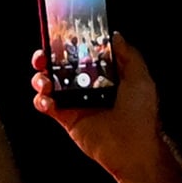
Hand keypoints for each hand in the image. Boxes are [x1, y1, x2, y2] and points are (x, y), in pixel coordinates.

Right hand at [31, 31, 160, 177]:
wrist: (132, 147)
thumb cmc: (140, 115)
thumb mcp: (140, 78)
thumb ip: (128, 55)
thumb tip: (116, 35)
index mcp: (104, 75)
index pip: (82, 54)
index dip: (70, 45)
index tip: (60, 36)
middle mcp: (87, 87)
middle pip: (59, 67)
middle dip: (47, 59)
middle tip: (43, 57)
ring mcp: (75, 102)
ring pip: (48, 84)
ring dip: (41, 79)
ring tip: (45, 82)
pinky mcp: (66, 118)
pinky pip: (46, 105)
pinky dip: (41, 100)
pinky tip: (47, 100)